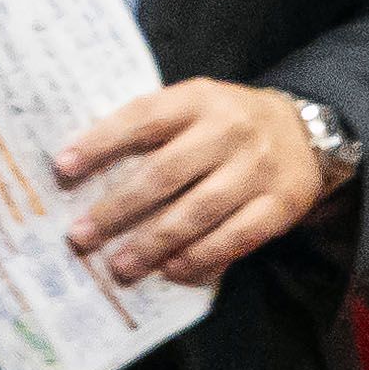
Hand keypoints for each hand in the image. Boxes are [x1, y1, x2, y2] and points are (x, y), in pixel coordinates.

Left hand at [59, 82, 331, 289]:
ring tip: (121, 265)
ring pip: (197, 212)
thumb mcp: (194, 107)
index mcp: (198, 99)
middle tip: (82, 235)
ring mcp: (257, 169)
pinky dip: (200, 257)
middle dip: (118, 209)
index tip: (63, 168)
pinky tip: (171, 270)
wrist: (305, 131)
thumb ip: (153, 129)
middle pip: (165, 173)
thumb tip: (87, 168)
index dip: (101, 143)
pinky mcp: (280, 205)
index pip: (143, 119)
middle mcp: (229, 130)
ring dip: (153, 243)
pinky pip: (235, 238)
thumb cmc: (228, 124)